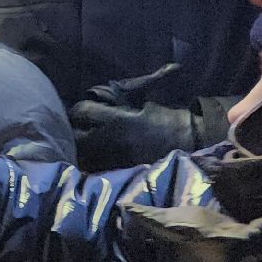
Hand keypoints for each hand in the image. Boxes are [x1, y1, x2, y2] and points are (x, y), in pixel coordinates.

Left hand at [69, 98, 195, 169]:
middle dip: (73, 129)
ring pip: (81, 154)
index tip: (82, 109)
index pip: (82, 111)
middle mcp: (111, 139)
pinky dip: (90, 161)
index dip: (79, 109)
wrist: (188, 141)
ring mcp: (113, 158)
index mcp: (117, 118)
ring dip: (79, 147)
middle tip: (77, 127)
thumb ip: (120, 98)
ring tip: (83, 142)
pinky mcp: (119, 171)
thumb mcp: (143, 101)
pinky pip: (94, 167)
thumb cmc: (166, 117)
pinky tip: (93, 156)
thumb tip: (99, 91)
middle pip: (75, 135)